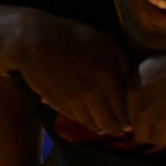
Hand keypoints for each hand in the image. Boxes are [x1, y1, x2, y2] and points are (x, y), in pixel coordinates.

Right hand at [16, 15, 129, 136]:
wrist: (34, 41)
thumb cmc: (72, 36)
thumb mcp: (104, 42)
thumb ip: (121, 63)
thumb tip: (130, 84)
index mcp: (109, 76)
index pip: (126, 107)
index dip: (130, 116)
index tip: (131, 119)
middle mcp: (95, 93)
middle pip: (112, 122)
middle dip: (118, 128)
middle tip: (121, 129)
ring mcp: (76, 101)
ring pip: (94, 125)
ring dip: (101, 127)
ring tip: (105, 127)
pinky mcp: (61, 106)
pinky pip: (78, 120)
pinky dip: (85, 122)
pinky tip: (88, 119)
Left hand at [127, 51, 165, 148]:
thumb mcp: (150, 68)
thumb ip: (141, 89)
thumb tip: (139, 111)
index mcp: (134, 94)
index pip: (132, 119)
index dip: (145, 121)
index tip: (157, 119)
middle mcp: (144, 108)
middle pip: (142, 135)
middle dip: (154, 133)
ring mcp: (163, 118)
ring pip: (161, 140)